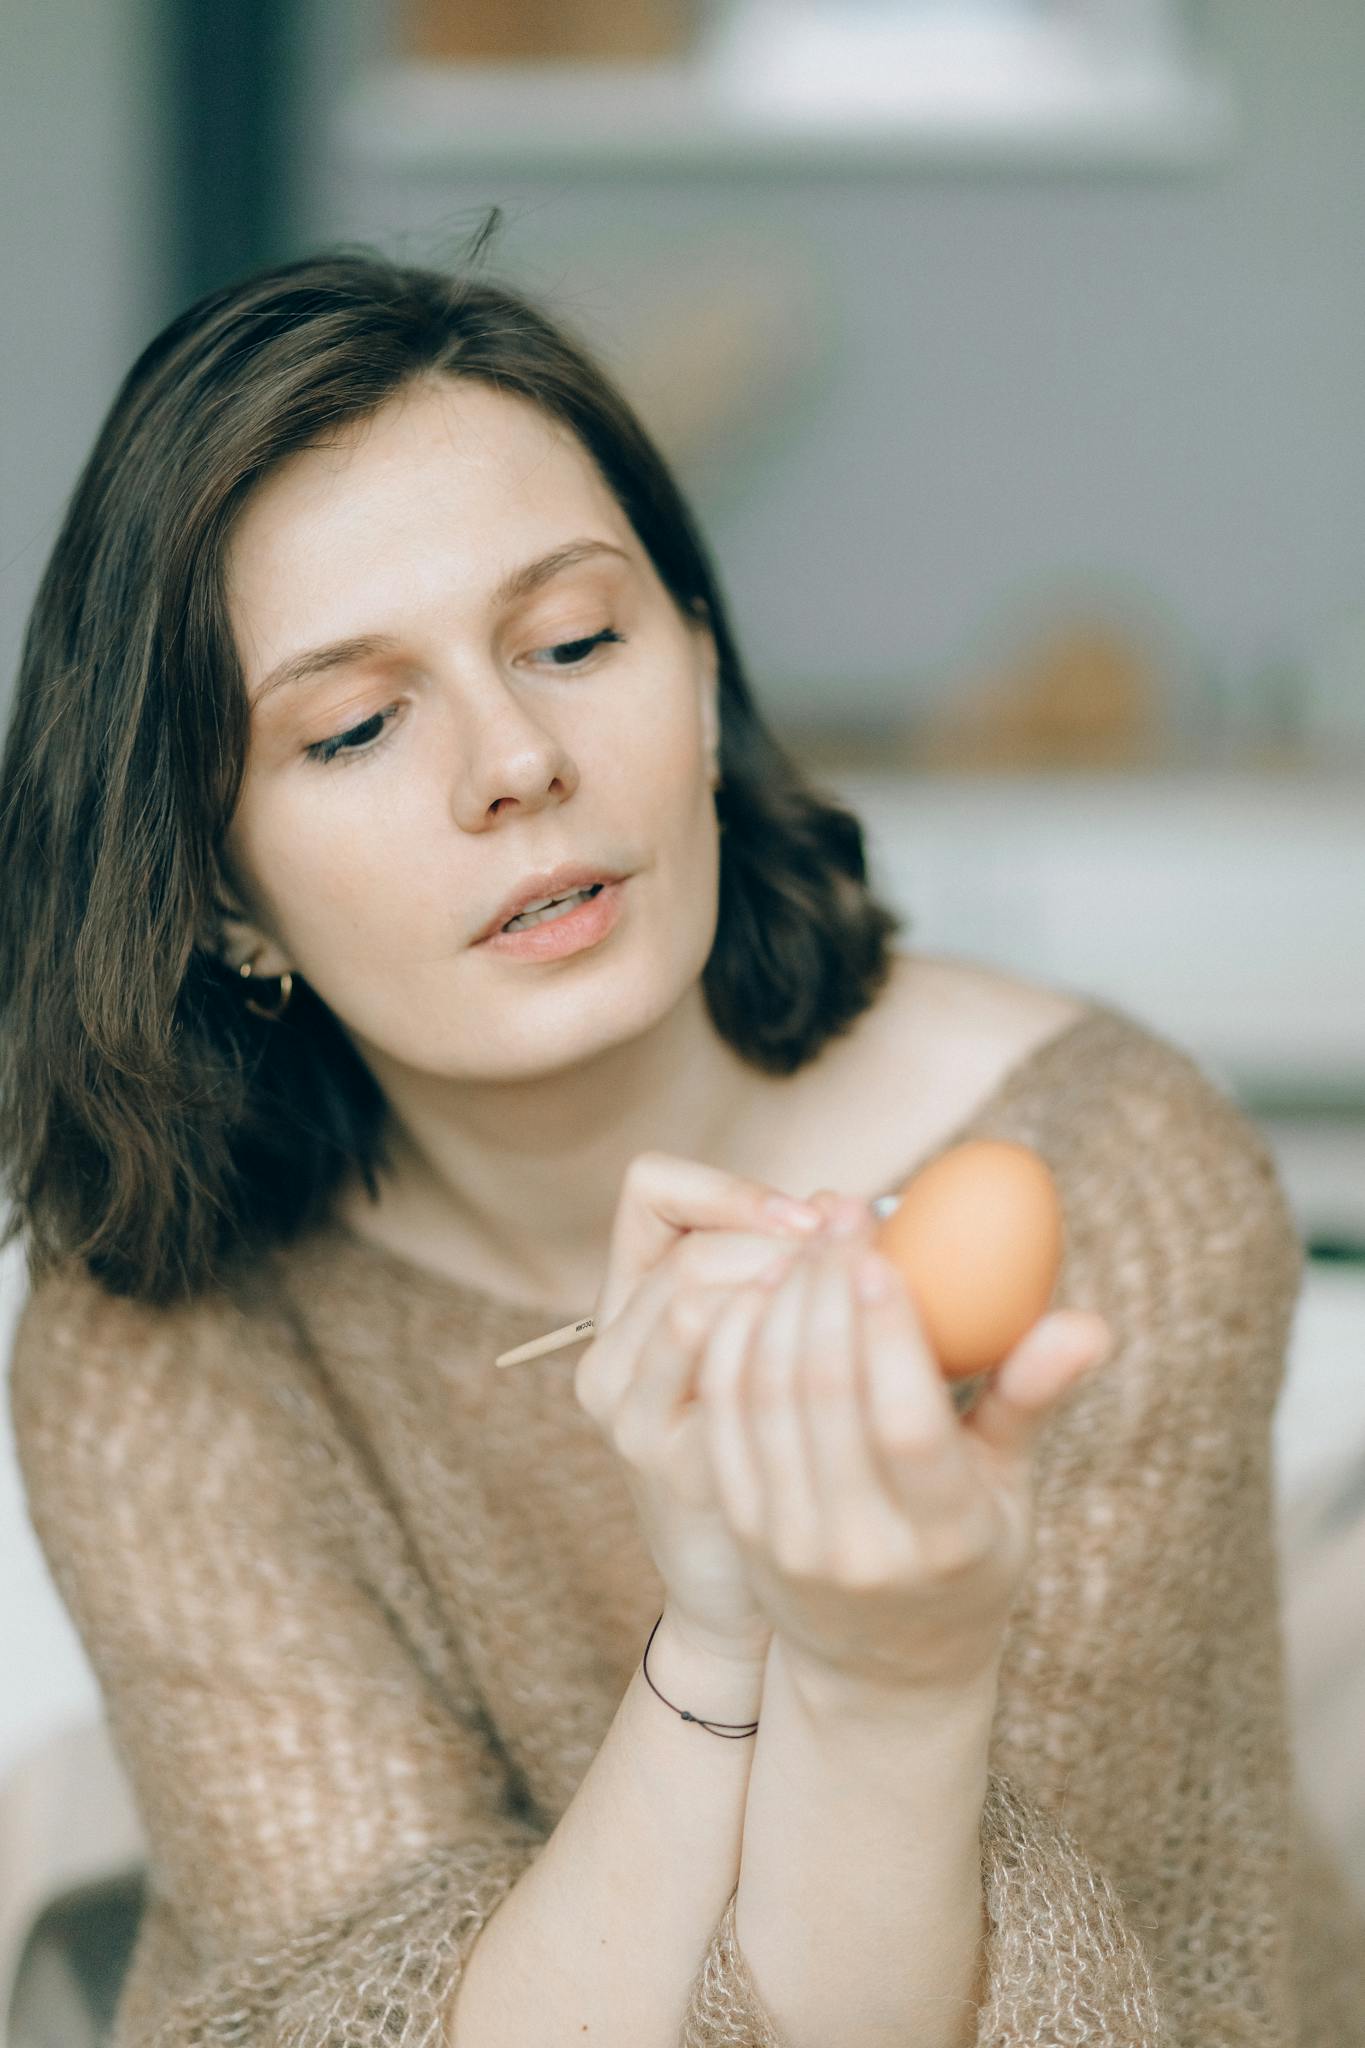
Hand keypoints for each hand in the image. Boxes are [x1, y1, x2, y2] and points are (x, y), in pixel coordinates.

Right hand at [572, 1152, 824, 1657]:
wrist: (743, 1591)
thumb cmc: (774, 1451)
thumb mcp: (764, 1351)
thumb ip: (790, 1274)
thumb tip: (842, 1204)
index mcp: (629, 1303)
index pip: (651, 1189)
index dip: (733, 1187)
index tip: (814, 1218)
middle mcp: (611, 1350)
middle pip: (688, 1246)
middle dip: (780, 1240)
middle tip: (852, 1254)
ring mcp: (627, 1408)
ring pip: (692, 1299)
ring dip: (783, 1286)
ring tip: (854, 1295)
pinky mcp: (665, 1459)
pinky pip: (720, 1373)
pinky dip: (782, 1347)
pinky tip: (844, 1358)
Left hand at [695, 1222, 1113, 1698]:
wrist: (884, 1667)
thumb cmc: (966, 1554)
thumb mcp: (1010, 1490)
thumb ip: (1034, 1398)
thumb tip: (1089, 1320)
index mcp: (943, 1537)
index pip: (906, 1423)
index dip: (889, 1333)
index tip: (884, 1252)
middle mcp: (858, 1545)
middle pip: (824, 1395)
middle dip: (826, 1288)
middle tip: (841, 1215)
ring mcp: (790, 1540)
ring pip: (765, 1397)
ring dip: (778, 1303)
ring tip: (803, 1240)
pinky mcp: (742, 1526)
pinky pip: (726, 1416)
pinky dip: (735, 1343)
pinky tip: (758, 1289)